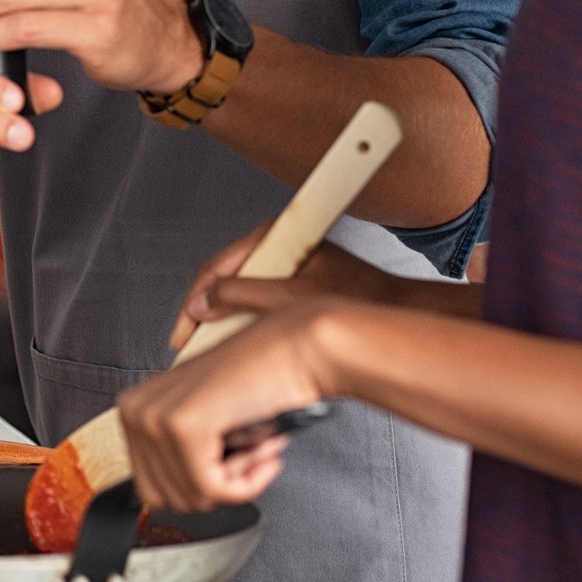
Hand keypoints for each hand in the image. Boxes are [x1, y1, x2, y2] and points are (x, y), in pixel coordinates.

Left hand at [119, 299, 338, 513]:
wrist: (295, 350)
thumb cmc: (259, 380)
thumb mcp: (203, 418)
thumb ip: (177, 455)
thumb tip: (175, 502)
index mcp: (133, 408)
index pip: (151, 489)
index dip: (199, 487)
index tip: (230, 464)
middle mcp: (135, 410)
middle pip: (167, 499)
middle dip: (217, 488)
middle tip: (250, 456)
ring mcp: (155, 417)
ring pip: (192, 497)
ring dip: (238, 482)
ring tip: (259, 447)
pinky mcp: (185, 427)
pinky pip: (213, 489)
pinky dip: (247, 484)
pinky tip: (265, 454)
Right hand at [170, 236, 404, 348]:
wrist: (397, 310)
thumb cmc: (360, 298)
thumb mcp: (292, 299)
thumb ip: (243, 297)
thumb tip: (204, 303)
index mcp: (276, 234)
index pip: (217, 265)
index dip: (194, 301)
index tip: (184, 330)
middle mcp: (278, 244)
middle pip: (223, 278)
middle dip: (203, 312)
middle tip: (189, 343)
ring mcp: (284, 263)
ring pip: (237, 291)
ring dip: (221, 319)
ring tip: (208, 347)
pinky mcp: (292, 281)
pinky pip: (254, 299)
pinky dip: (241, 321)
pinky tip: (236, 342)